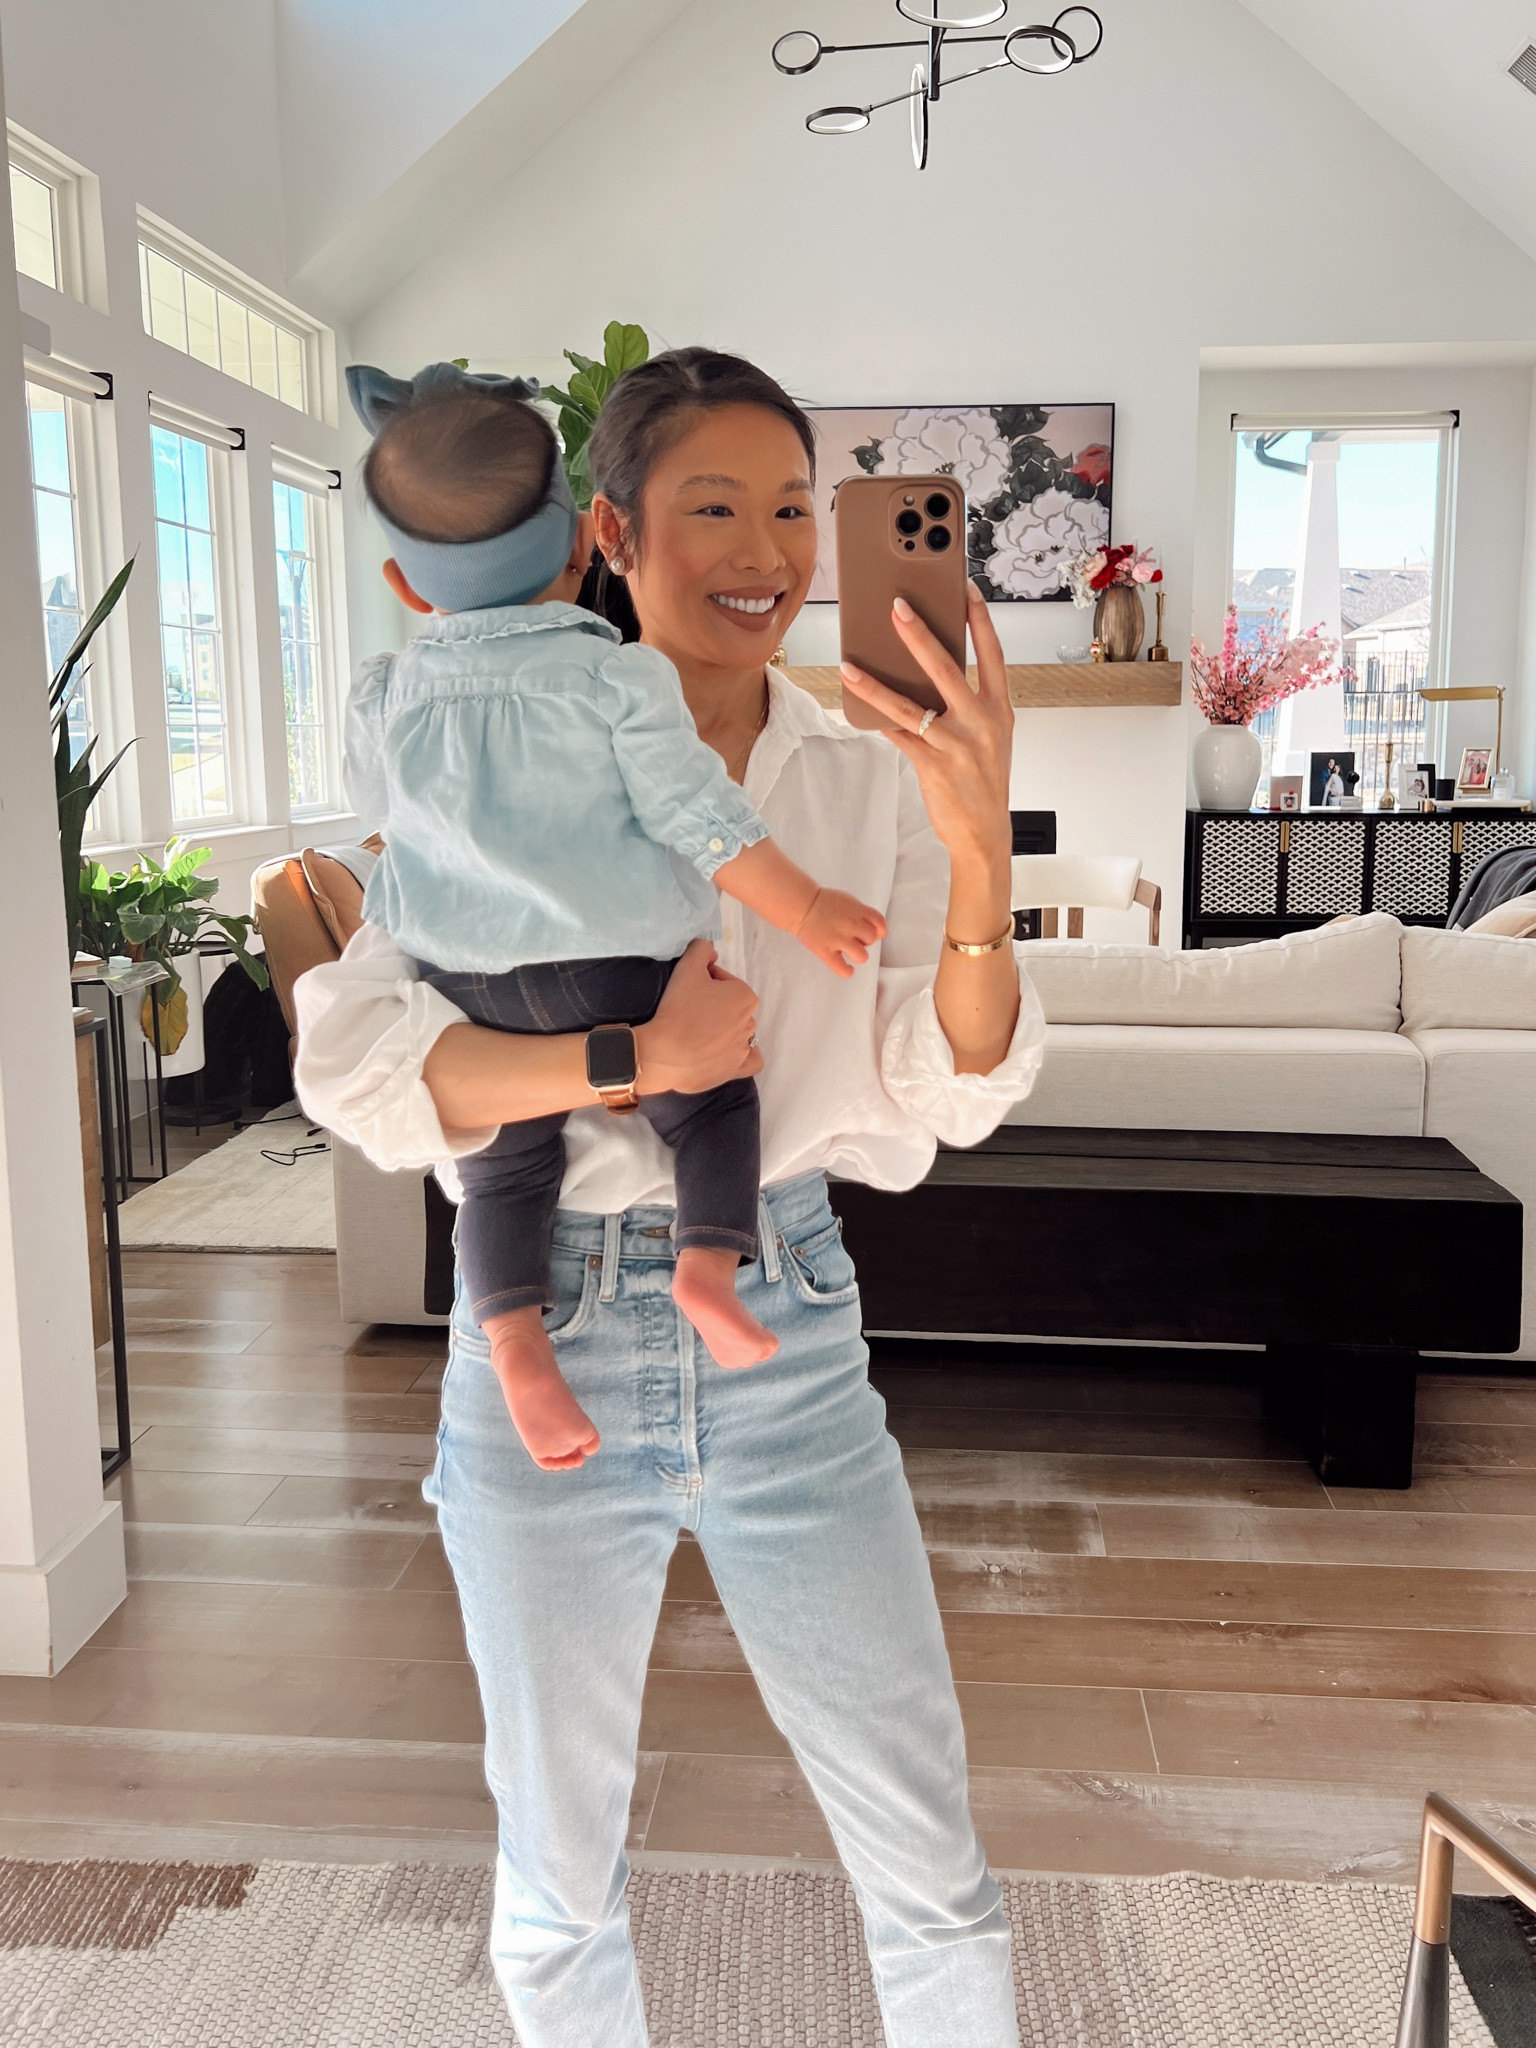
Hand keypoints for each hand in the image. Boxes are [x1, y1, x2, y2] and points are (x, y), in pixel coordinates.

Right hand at [636, 938, 762, 1094]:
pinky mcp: (735, 1070)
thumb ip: (702, 949)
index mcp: (746, 996)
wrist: (664, 1053)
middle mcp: (751, 1022)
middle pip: (731, 1007)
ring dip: (723, 1029)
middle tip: (688, 1010)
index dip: (704, 981)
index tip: (688, 990)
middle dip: (714, 1005)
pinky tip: (728, 1051)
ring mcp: (744, 1048)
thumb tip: (711, 951)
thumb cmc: (678, 1009)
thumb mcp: (687, 967)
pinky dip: (743, 1055)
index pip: (724, 981)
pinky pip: (750, 1060)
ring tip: (697, 1033)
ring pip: (737, 1032)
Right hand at [794, 888, 887, 978]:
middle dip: (865, 940)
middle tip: (854, 938)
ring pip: (862, 956)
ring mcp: (838, 939)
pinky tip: (847, 968)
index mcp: (856, 910)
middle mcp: (850, 924)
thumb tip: (876, 931)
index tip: (872, 932)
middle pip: (871, 939)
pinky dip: (847, 971)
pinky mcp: (825, 952)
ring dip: (858, 954)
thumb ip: (862, 913)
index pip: (880, 924)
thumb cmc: (824, 903)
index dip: (878, 930)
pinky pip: (842, 969)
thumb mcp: (848, 901)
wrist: (801, 906)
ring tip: (849, 950)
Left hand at [839, 583, 1013, 873]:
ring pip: (909, 703)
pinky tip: (855, 703)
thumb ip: (967, 706)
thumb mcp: (989, 739)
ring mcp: (955, 743)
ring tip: (851, 663)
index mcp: (999, 710)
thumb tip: (925, 676)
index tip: (964, 589)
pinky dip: (875, 718)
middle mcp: (980, 722)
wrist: (984, 834)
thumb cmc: (984, 783)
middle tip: (897, 606)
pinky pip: (896, 733)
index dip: (979, 620)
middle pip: (946, 667)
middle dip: (918, 633)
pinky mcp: (931, 763)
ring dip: (875, 682)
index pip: (993, 654)